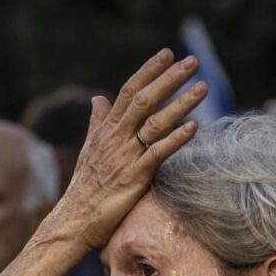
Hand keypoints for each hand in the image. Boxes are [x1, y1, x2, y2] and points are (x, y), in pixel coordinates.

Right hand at [53, 49, 207, 251]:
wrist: (74, 221)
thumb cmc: (84, 189)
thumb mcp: (89, 149)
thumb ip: (97, 122)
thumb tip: (98, 98)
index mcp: (106, 130)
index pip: (129, 92)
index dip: (149, 71)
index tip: (168, 53)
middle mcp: (116, 138)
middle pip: (144, 100)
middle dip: (169, 79)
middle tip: (193, 61)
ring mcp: (125, 157)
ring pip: (155, 123)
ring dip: (181, 104)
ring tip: (202, 88)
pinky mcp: (134, 177)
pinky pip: (157, 153)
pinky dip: (176, 139)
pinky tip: (194, 127)